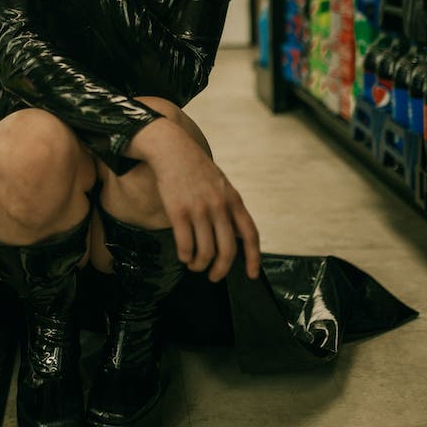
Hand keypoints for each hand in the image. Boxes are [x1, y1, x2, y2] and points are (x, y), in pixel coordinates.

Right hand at [127, 118, 260, 282]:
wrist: (172, 149)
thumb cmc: (196, 168)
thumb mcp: (221, 184)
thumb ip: (229, 207)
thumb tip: (236, 236)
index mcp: (233, 200)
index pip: (250, 235)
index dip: (253, 258)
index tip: (252, 274)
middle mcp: (219, 206)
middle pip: (227, 250)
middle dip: (221, 270)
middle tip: (214, 276)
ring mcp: (199, 209)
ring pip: (205, 252)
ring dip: (199, 265)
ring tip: (194, 264)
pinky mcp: (178, 212)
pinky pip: (185, 245)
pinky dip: (185, 256)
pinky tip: (183, 255)